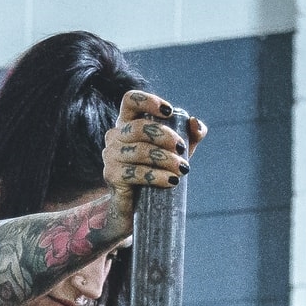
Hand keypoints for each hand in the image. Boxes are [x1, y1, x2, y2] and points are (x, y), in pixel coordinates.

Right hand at [104, 90, 204, 216]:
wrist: (136, 205)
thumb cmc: (157, 170)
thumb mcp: (175, 151)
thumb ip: (190, 135)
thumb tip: (195, 123)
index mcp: (127, 122)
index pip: (130, 100)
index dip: (149, 101)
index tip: (169, 112)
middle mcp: (114, 135)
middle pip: (139, 127)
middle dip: (165, 136)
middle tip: (182, 148)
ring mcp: (110, 156)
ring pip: (140, 151)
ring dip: (166, 159)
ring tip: (183, 169)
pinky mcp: (112, 176)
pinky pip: (137, 173)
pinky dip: (157, 176)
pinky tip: (172, 181)